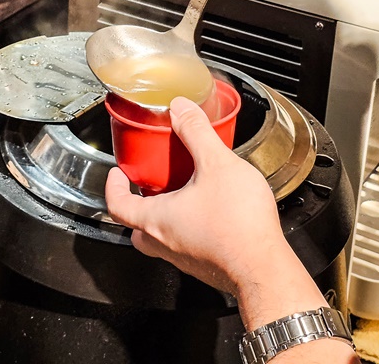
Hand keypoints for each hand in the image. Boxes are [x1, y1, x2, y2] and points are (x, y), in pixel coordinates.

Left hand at [106, 98, 359, 361]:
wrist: (266, 268)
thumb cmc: (238, 225)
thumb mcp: (216, 164)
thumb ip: (196, 132)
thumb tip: (181, 109)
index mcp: (157, 220)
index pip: (117, 205)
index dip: (113, 187)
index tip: (117, 173)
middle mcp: (167, 243)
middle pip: (137, 227)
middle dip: (138, 204)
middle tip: (149, 185)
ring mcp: (187, 258)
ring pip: (163, 238)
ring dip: (167, 216)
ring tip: (186, 192)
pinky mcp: (208, 265)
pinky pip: (189, 245)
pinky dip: (192, 228)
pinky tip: (214, 211)